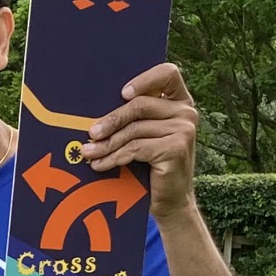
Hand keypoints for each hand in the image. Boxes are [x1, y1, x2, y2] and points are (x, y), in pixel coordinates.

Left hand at [85, 59, 198, 217]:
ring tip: (88, 153)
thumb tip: (95, 111)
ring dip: (106, 144)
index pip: (168, 73)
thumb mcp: (146, 136)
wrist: (172, 201)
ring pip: (134, 130)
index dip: (144, 79)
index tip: (122, 93)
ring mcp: (184, 130)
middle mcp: (186, 112)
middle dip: (111, 120)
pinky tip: (100, 165)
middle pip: (140, 105)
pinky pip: (135, 148)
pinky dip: (114, 157)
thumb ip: (135, 118)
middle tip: (90, 133)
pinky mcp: (176, 149)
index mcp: (180, 101)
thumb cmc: (154, 165)